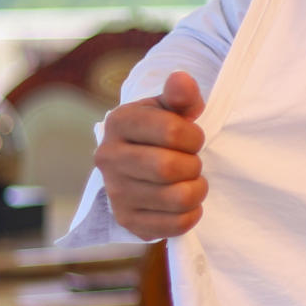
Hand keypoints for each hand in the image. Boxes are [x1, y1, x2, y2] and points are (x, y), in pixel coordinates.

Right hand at [95, 70, 207, 238]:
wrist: (142, 160)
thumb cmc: (162, 130)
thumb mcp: (171, 108)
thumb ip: (180, 94)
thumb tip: (182, 80)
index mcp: (119, 122)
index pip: (172, 131)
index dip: (194, 137)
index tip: (193, 139)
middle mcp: (108, 157)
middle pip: (169, 168)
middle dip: (193, 165)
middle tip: (193, 162)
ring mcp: (115, 192)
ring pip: (175, 199)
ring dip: (197, 190)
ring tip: (192, 181)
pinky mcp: (127, 221)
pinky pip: (174, 225)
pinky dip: (192, 214)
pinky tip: (186, 202)